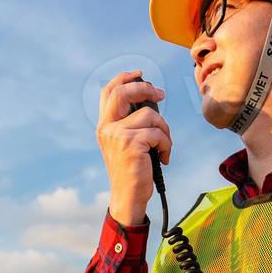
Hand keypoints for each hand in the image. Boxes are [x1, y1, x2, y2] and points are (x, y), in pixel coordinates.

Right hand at [96, 71, 171, 226]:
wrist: (128, 198)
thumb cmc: (132, 171)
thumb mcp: (127, 144)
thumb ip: (131, 123)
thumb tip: (151, 100)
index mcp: (104, 126)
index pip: (108, 92)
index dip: (124, 78)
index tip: (140, 74)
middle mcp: (107, 129)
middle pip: (123, 93)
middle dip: (145, 88)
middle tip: (161, 94)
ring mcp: (117, 136)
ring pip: (150, 115)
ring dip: (164, 130)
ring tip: (164, 146)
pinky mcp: (131, 144)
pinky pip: (158, 133)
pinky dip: (167, 145)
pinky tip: (163, 158)